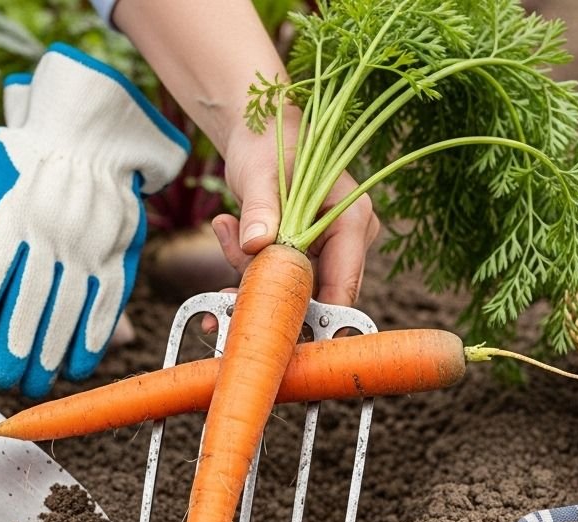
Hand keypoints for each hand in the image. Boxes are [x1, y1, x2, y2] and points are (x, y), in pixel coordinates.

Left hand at [0, 44, 188, 397]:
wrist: (88, 138)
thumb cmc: (22, 160)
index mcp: (14, 210)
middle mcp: (53, 231)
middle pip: (32, 297)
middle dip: (12, 344)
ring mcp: (90, 246)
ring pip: (69, 307)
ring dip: (50, 352)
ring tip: (31, 385)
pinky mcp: (116, 256)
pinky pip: (106, 304)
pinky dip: (91, 340)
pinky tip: (74, 369)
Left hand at [205, 111, 380, 330]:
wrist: (260, 131)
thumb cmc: (268, 142)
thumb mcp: (260, 173)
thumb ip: (260, 209)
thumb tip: (254, 244)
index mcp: (352, 219)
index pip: (343, 284)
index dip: (316, 316)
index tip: (282, 333)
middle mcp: (347, 239)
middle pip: (314, 293)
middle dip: (271, 296)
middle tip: (226, 296)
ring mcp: (327, 247)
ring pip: (292, 287)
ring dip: (252, 276)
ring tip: (225, 231)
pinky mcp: (305, 252)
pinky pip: (280, 276)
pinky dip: (250, 268)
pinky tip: (227, 235)